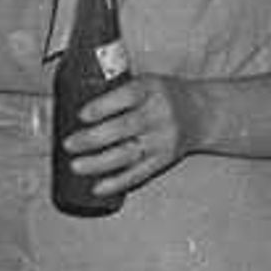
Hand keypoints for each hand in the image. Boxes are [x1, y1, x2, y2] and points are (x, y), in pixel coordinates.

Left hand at [59, 71, 194, 201]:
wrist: (201, 113)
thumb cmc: (162, 96)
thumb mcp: (146, 83)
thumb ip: (116, 91)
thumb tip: (69, 102)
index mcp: (152, 89)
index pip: (128, 96)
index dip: (103, 106)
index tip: (81, 115)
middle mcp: (160, 114)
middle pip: (124, 128)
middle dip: (93, 138)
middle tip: (68, 144)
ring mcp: (163, 139)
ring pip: (129, 154)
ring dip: (99, 163)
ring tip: (76, 166)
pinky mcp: (164, 159)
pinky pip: (139, 174)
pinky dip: (117, 182)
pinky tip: (98, 187)